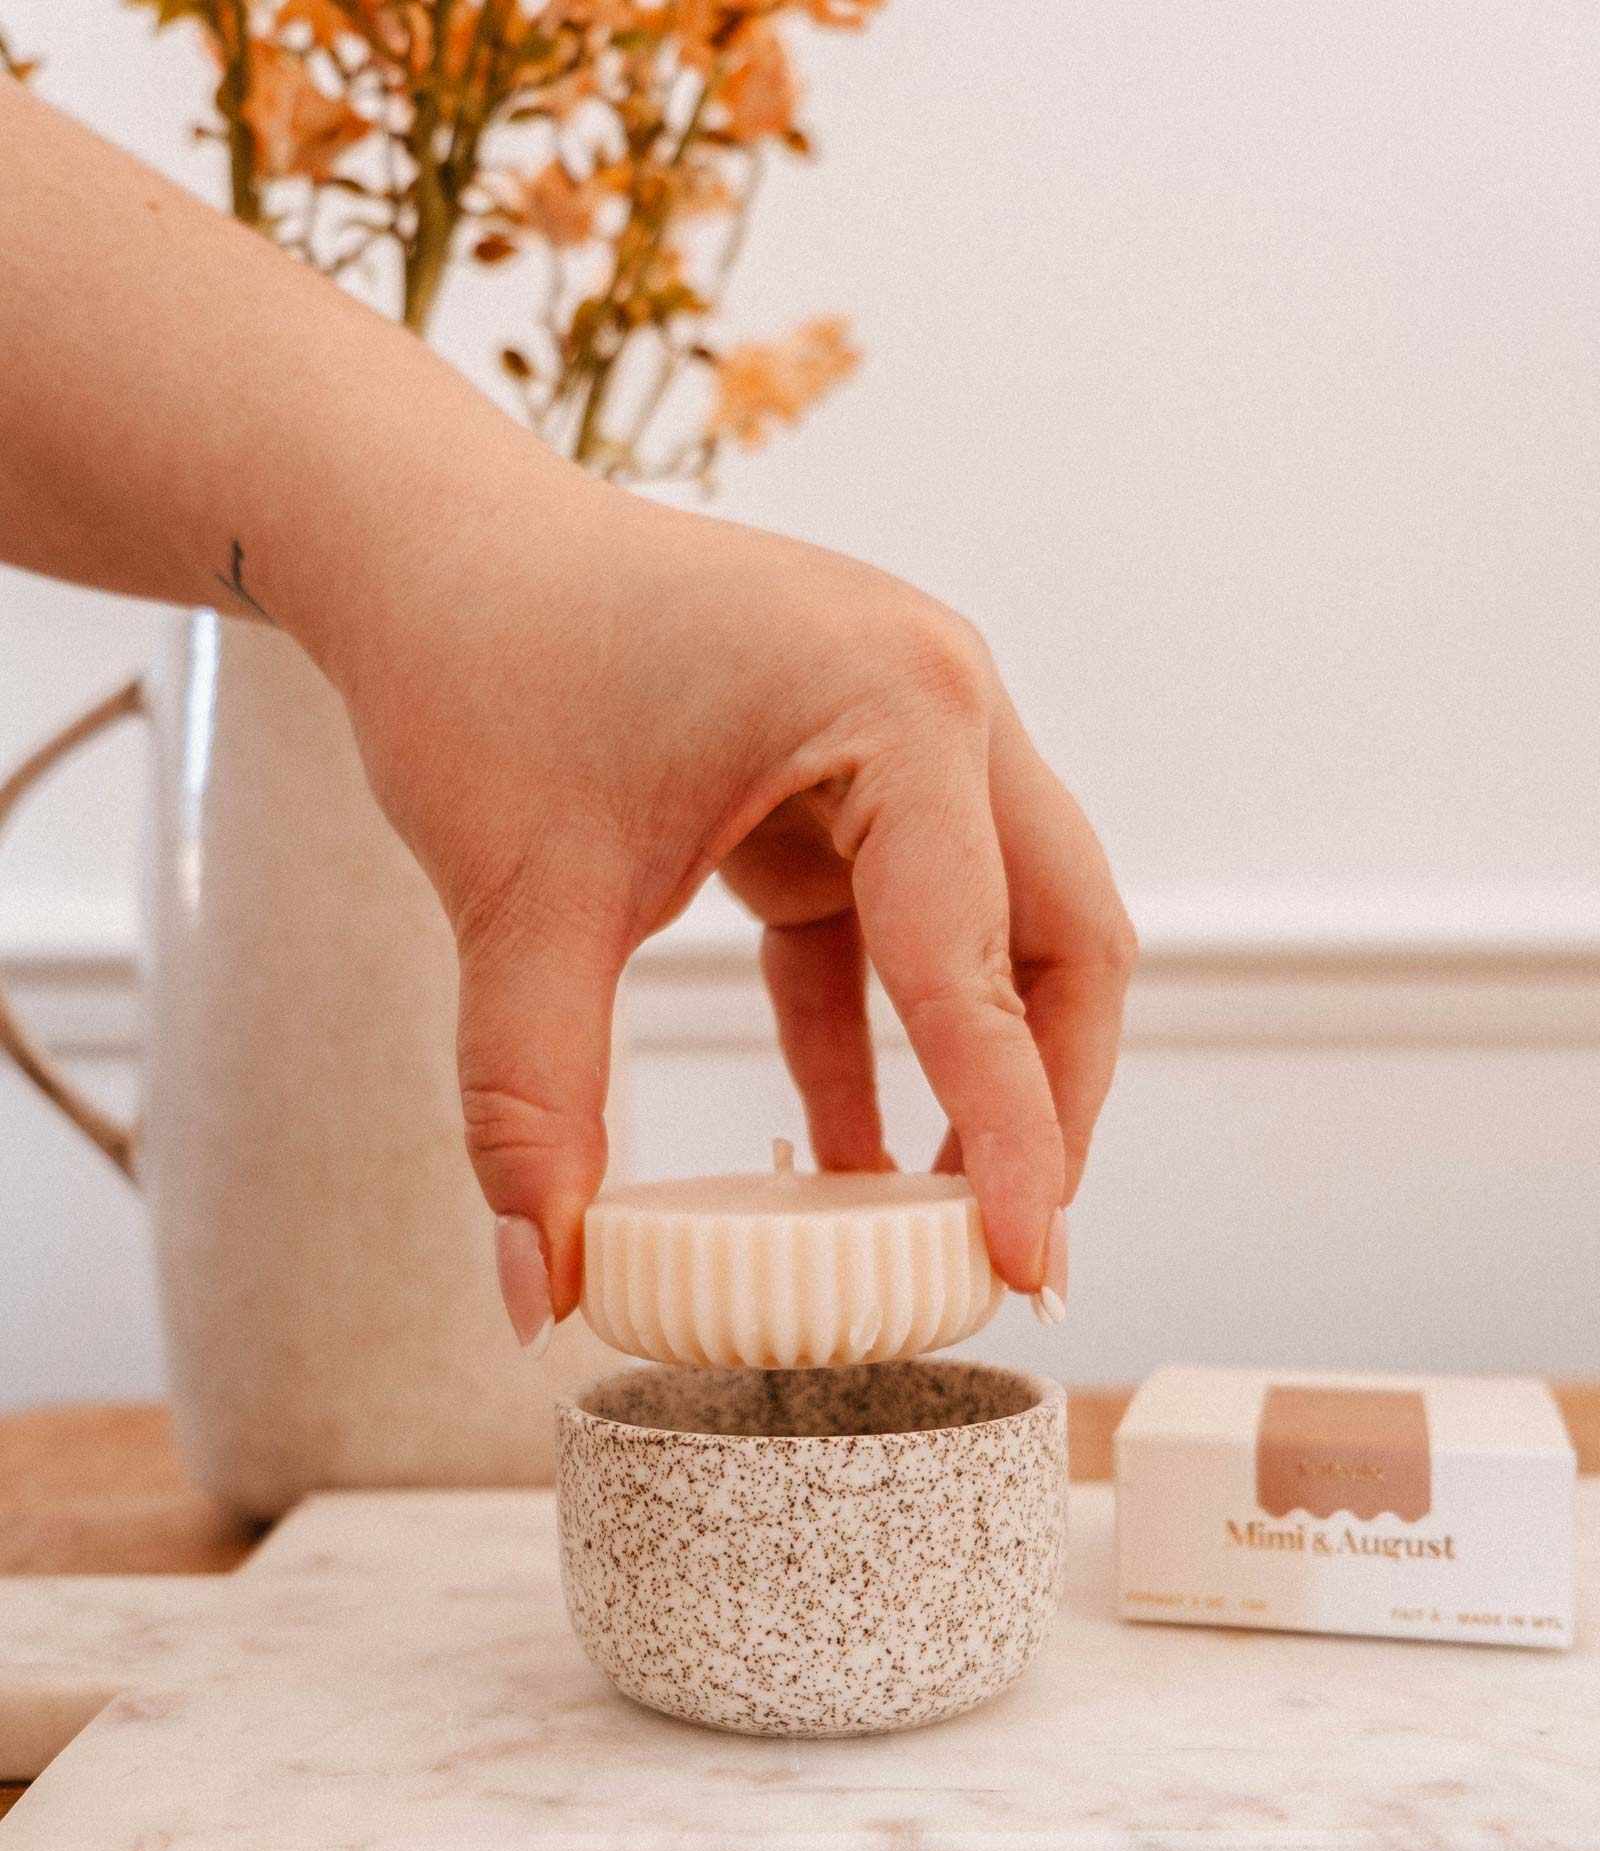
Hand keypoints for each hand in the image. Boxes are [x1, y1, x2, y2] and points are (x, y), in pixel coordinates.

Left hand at [328, 467, 1135, 1345]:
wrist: (424, 537)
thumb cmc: (478, 660)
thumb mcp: (518, 900)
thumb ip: (535, 1106)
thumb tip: (542, 1293)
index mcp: (897, 703)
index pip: (979, 959)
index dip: (1011, 1132)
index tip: (1025, 1268)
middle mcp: (940, 701)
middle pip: (1062, 937)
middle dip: (1047, 1097)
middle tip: (1009, 1247)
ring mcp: (906, 728)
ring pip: (1005, 932)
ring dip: (982, 1068)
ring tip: (939, 1222)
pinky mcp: (850, 767)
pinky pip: (899, 926)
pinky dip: (882, 1035)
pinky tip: (854, 1153)